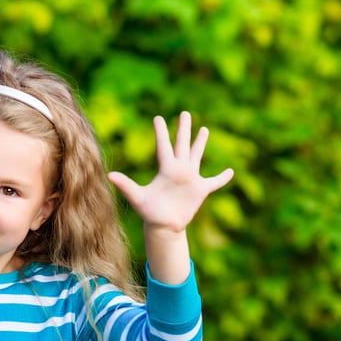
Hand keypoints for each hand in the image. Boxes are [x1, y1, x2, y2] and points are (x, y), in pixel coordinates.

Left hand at [108, 112, 233, 232]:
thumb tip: (109, 175)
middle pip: (182, 144)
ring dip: (200, 143)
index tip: (157, 117)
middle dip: (184, 129)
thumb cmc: (149, 213)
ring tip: (204, 129)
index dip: (161, 132)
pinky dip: (222, 177)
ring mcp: (190, 179)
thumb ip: (126, 185)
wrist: (163, 227)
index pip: (164, 146)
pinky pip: (214, 182)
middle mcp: (178, 170)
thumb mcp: (138, 197)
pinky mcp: (200, 190)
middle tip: (185, 113)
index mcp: (166, 169)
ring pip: (196, 156)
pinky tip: (231, 171)